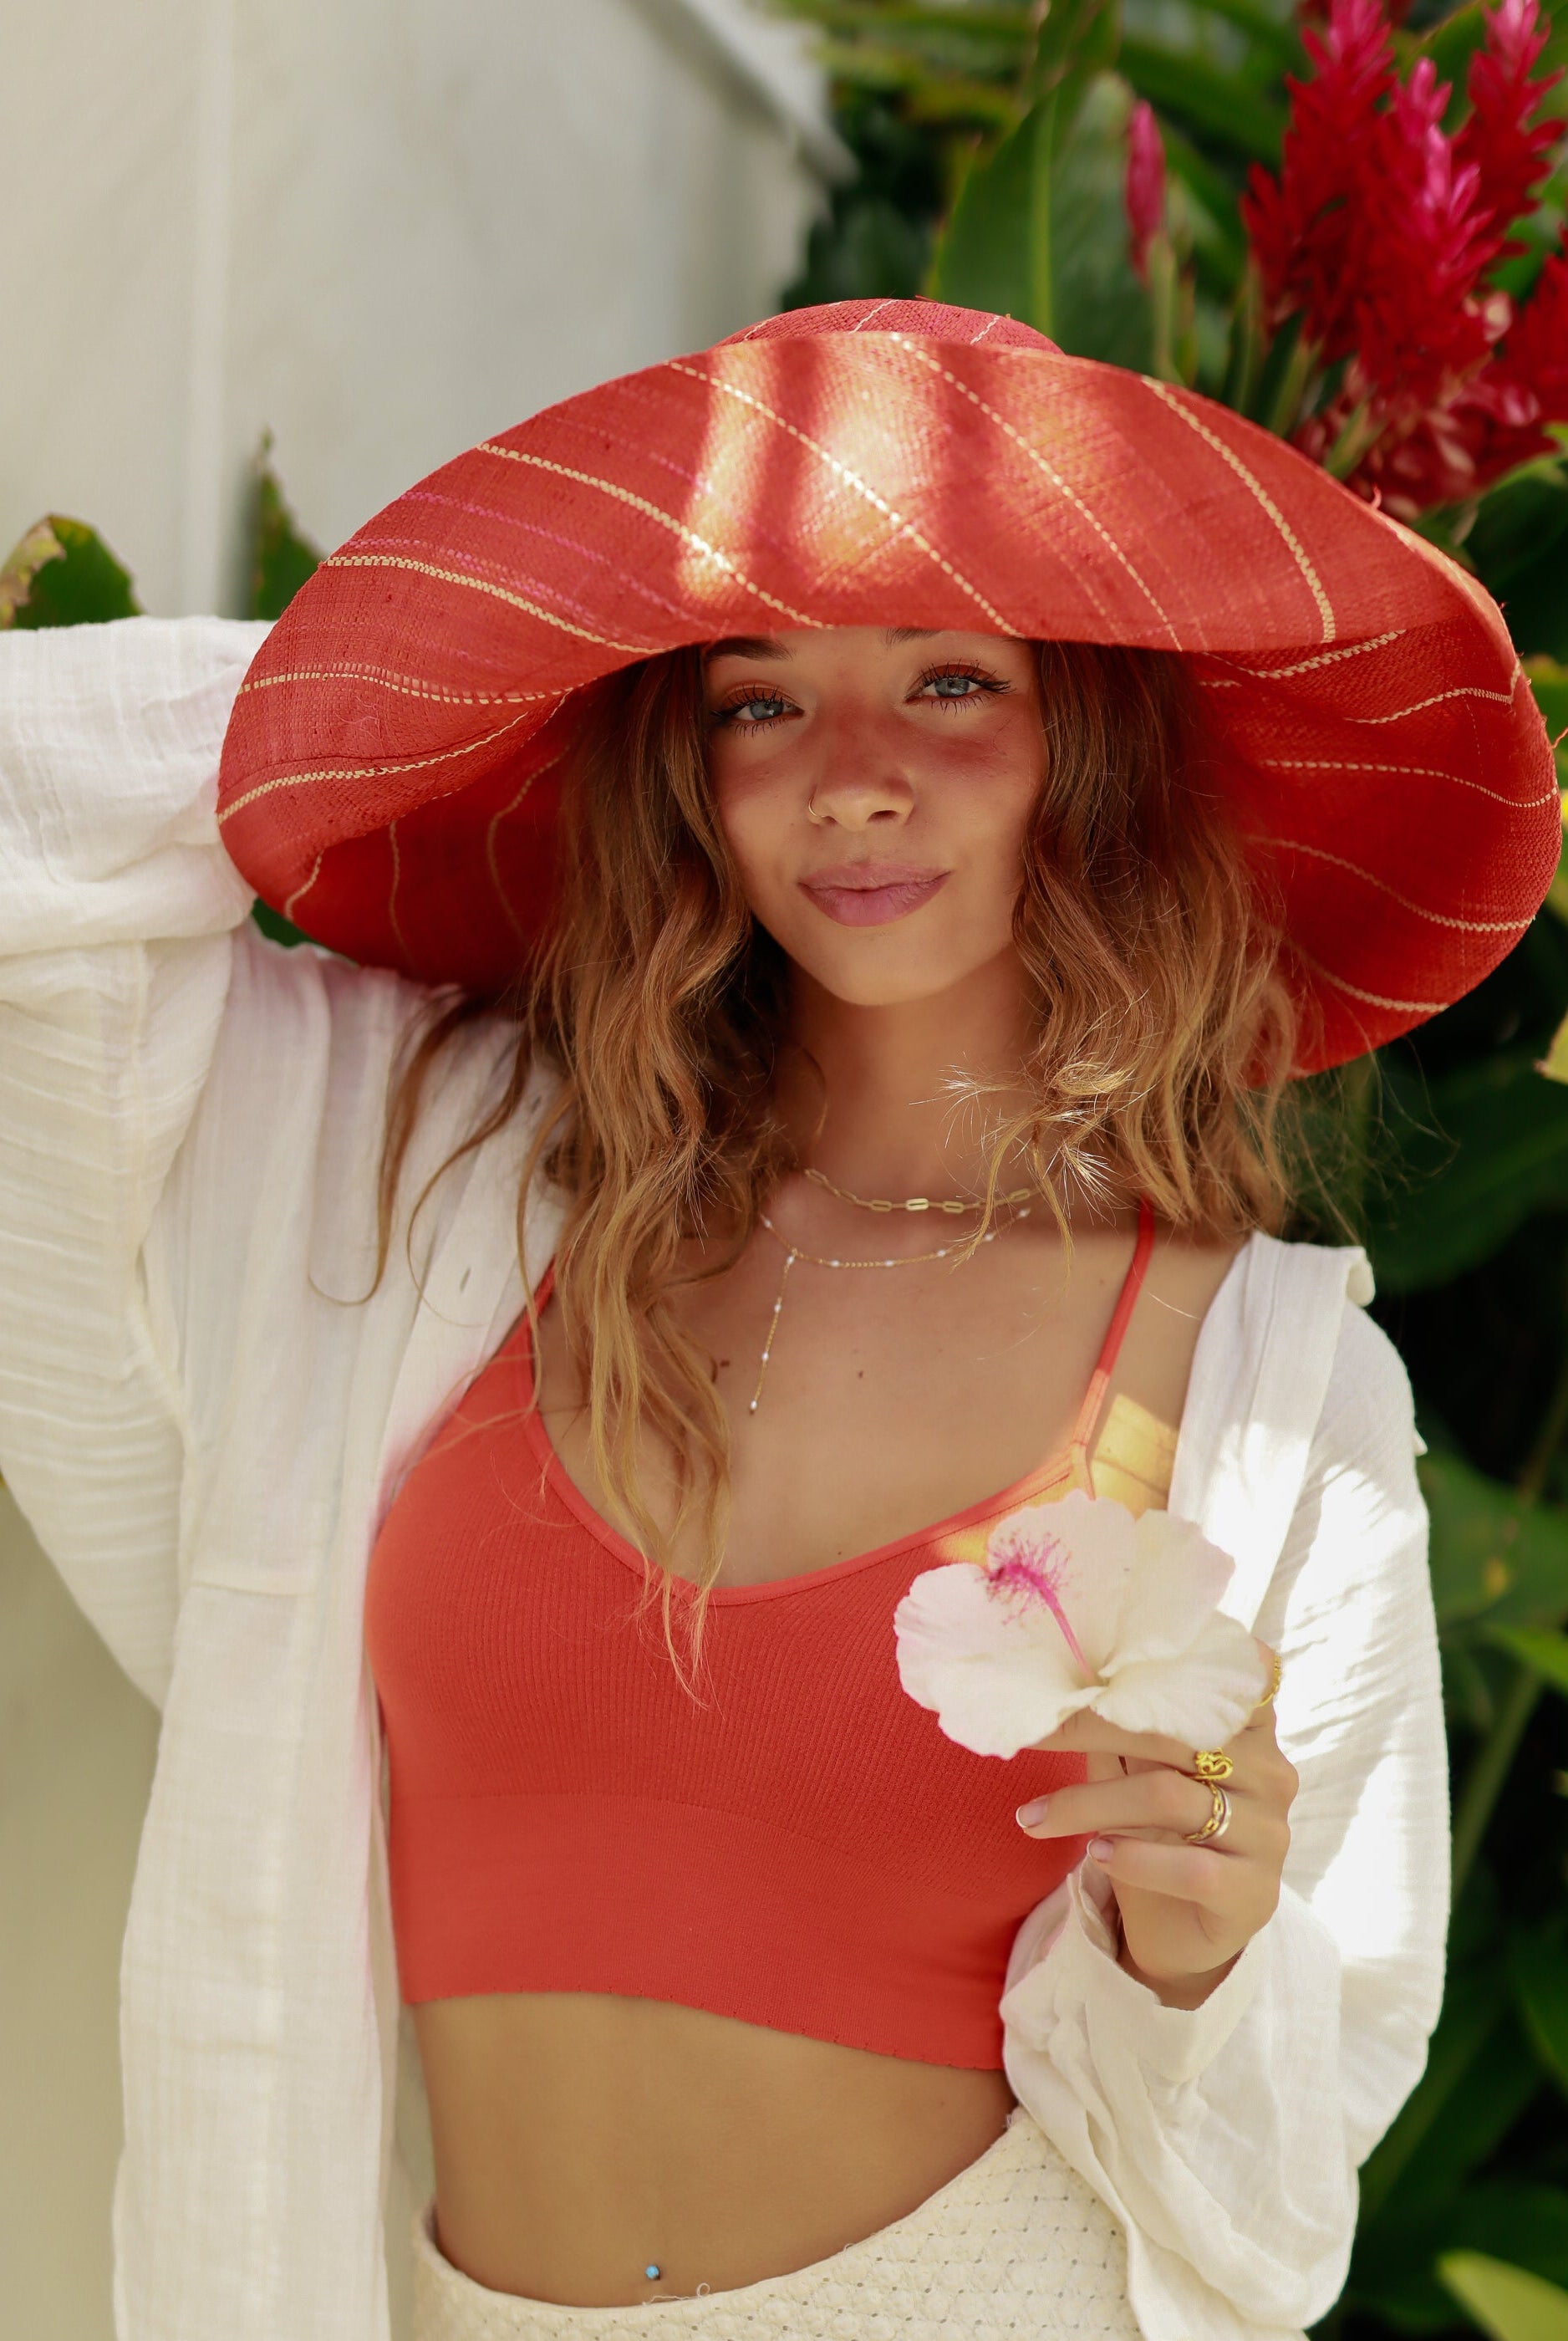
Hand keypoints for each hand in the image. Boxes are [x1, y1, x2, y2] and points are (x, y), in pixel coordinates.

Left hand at [1014, 1640, 1295, 2008]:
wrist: (1185, 1933)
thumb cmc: (1160, 1834)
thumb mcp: (1140, 1769)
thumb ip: (1125, 1723)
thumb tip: (1067, 1676)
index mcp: (1250, 1729)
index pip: (1224, 1677)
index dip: (1165, 1666)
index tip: (1097, 1664)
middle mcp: (1268, 1772)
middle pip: (1176, 1734)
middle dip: (1091, 1729)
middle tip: (1031, 1737)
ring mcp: (1267, 1832)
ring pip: (1170, 1798)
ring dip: (1090, 1805)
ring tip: (1038, 1817)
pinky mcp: (1253, 1891)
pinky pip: (1191, 1867)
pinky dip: (1134, 1858)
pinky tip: (1097, 1855)